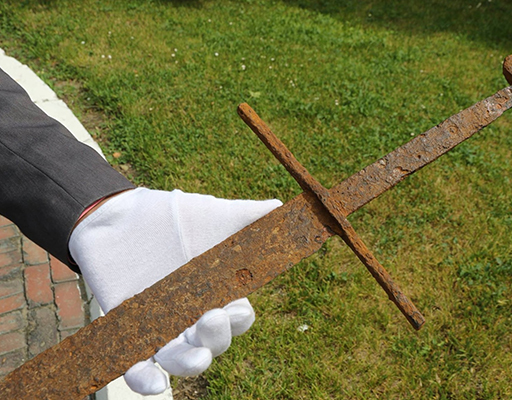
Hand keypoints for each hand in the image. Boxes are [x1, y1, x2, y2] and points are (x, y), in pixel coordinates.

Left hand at [69, 188, 280, 394]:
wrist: (121, 215)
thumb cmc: (173, 217)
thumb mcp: (214, 215)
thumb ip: (249, 216)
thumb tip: (281, 208)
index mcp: (219, 293)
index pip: (238, 318)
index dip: (239, 320)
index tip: (236, 311)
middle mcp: (193, 315)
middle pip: (213, 342)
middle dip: (216, 338)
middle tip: (211, 318)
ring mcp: (162, 327)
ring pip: (182, 359)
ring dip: (191, 364)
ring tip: (196, 357)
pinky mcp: (130, 332)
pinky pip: (139, 368)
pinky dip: (147, 381)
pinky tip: (155, 384)